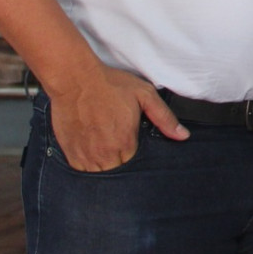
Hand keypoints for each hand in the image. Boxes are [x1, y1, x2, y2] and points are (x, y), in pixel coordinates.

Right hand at [46, 61, 186, 170]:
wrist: (75, 79)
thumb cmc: (110, 85)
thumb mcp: (145, 95)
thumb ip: (164, 118)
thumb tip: (182, 135)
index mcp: (124, 143)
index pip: (135, 167)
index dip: (137, 159)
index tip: (135, 148)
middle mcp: (104, 154)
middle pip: (117, 174)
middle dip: (122, 164)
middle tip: (120, 148)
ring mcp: (85, 155)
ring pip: (98, 174)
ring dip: (104, 166)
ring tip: (107, 150)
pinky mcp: (70, 152)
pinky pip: (81, 170)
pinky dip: (87, 165)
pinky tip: (92, 151)